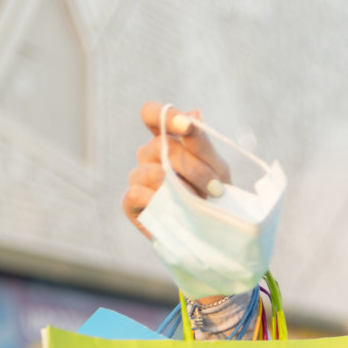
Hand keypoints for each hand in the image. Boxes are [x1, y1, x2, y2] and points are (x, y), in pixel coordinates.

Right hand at [121, 102, 231, 238]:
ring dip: (180, 188)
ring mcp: (137, 177)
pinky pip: (136, 193)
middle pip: (162, 146)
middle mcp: (148, 155)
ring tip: (199, 203)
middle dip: (194, 167)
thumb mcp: (216, 168)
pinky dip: (158, 201)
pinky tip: (176, 210)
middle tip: (216, 188)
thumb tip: (195, 113)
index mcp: (167, 139)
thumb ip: (202, 143)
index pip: (153, 113)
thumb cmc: (214, 196)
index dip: (166, 114)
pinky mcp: (131, 203)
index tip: (187, 126)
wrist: (214, 234)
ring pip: (152, 172)